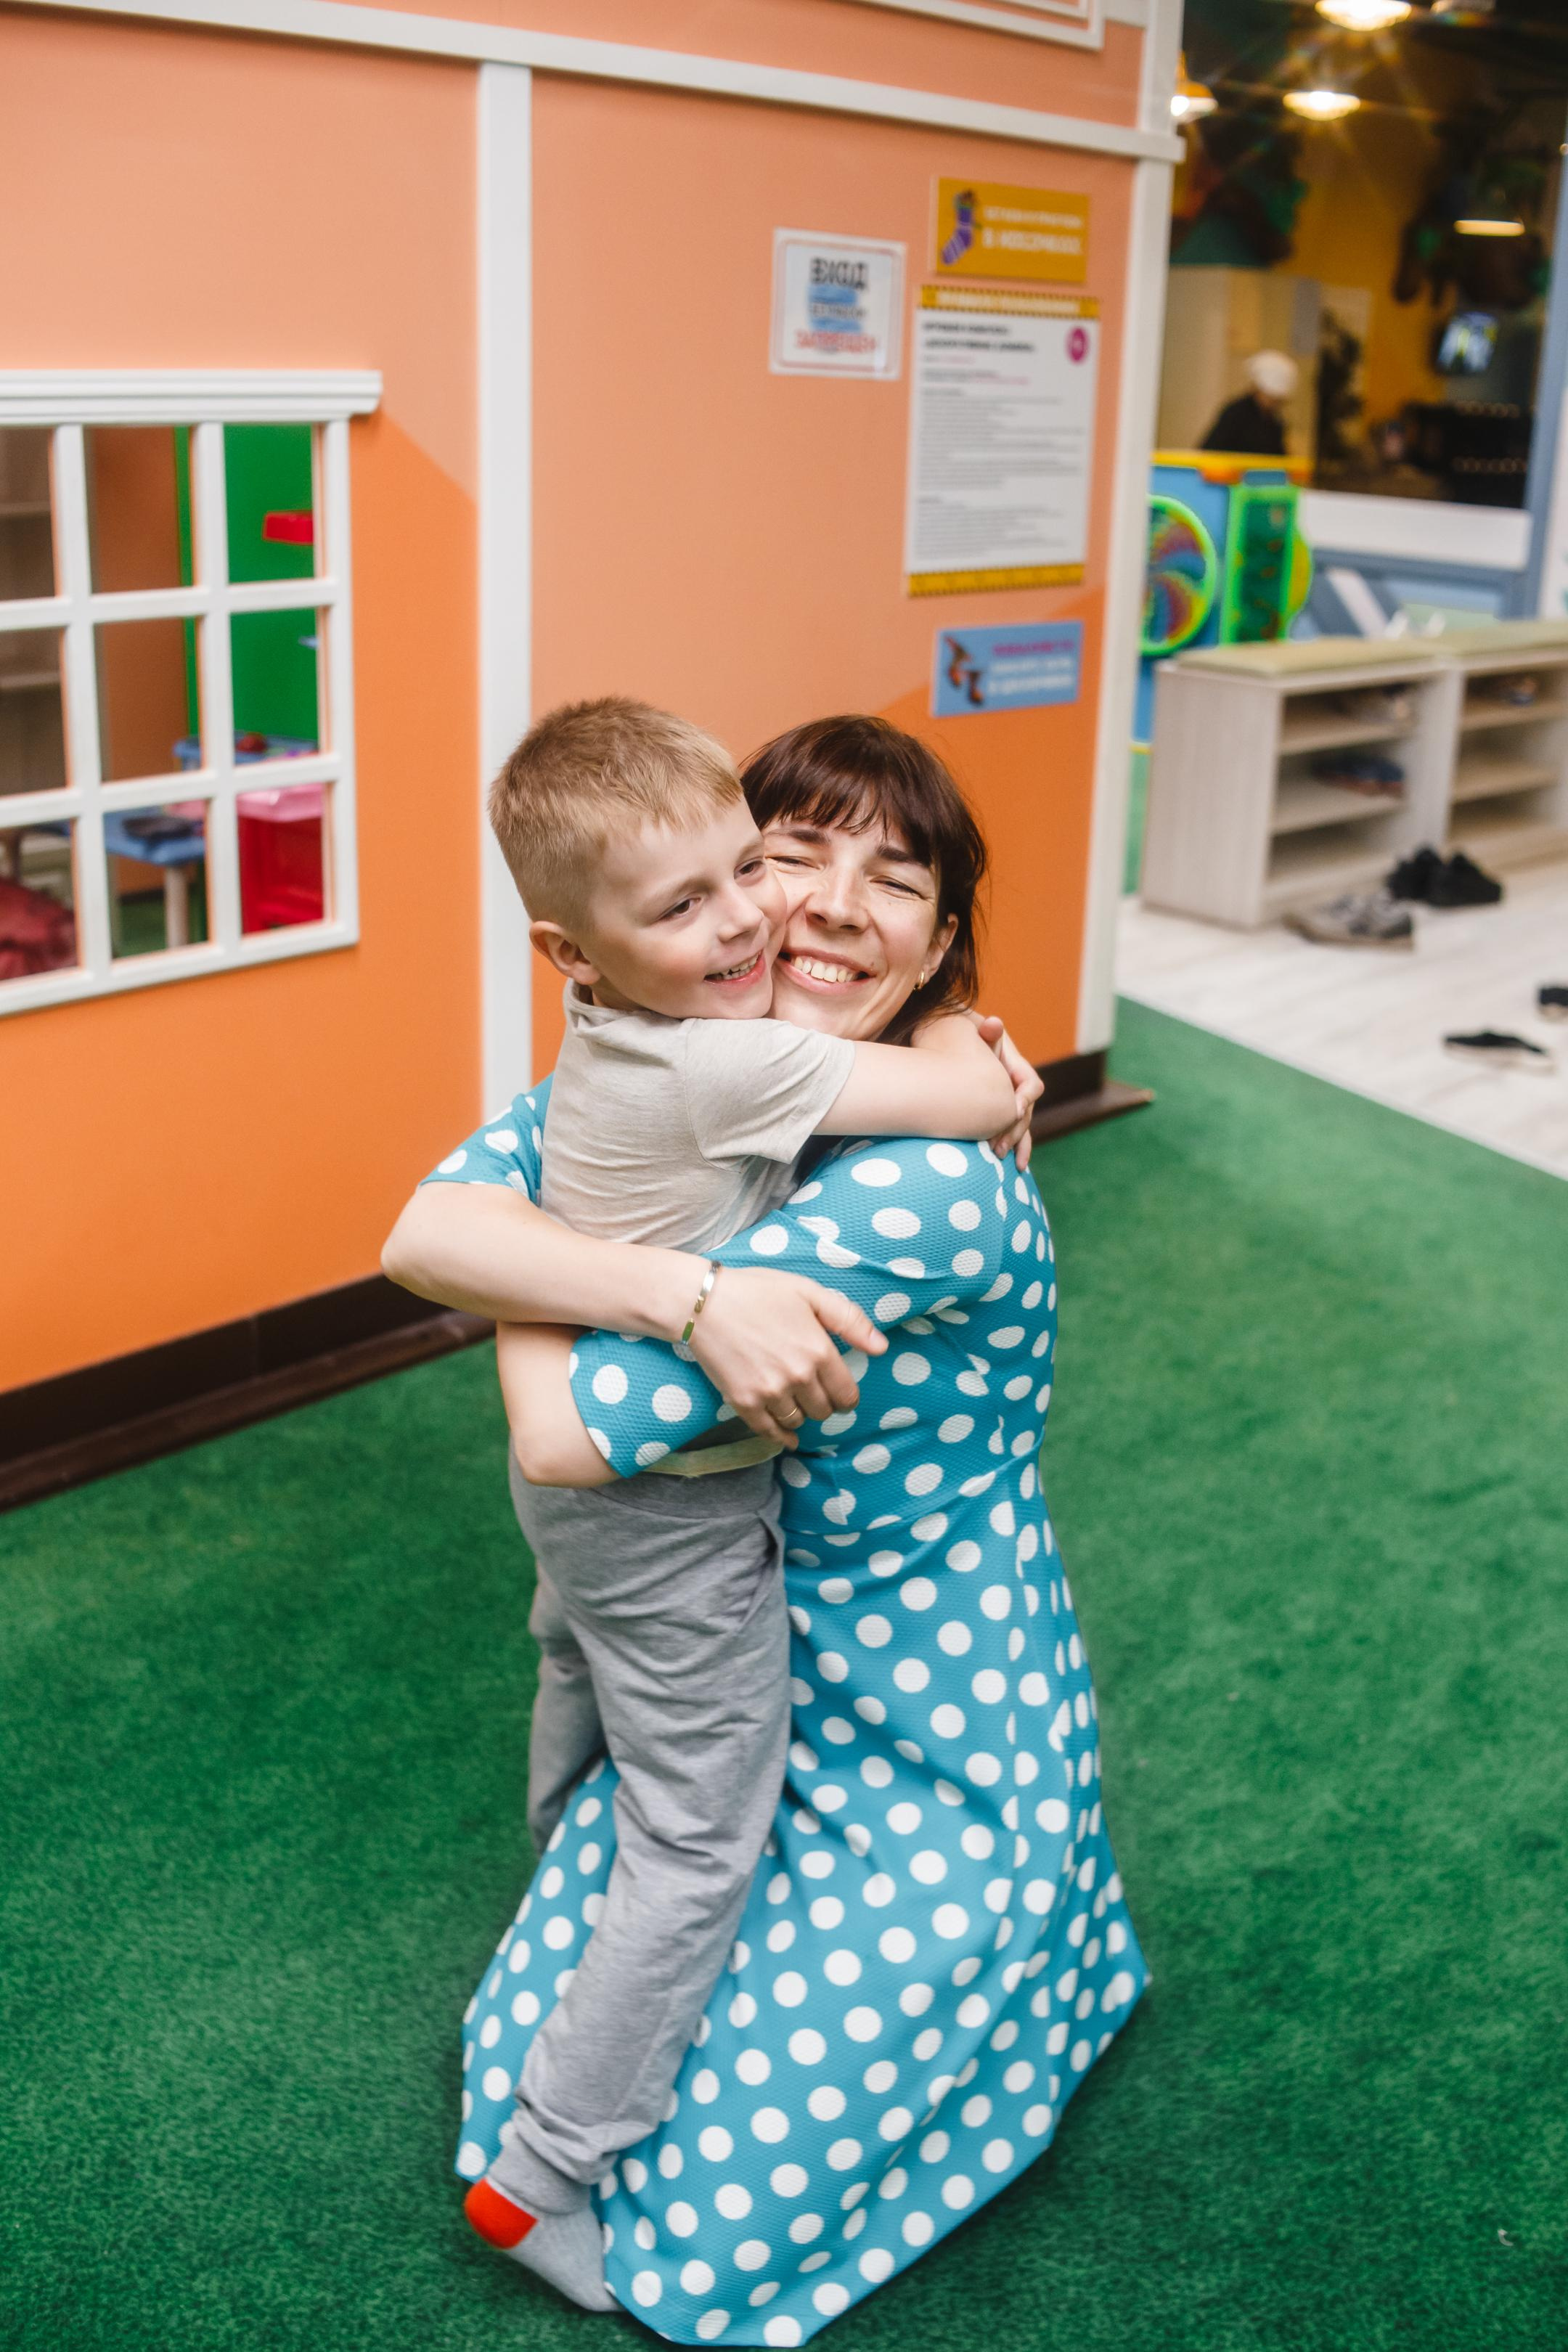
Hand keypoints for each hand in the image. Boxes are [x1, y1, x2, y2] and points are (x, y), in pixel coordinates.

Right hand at [687, 1268, 887, 1445]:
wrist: (703, 1302)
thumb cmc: (757, 1291)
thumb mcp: (809, 1292)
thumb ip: (848, 1320)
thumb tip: (881, 1348)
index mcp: (818, 1351)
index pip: (846, 1395)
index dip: (846, 1397)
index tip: (840, 1393)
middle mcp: (797, 1377)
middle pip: (823, 1411)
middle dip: (823, 1403)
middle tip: (815, 1391)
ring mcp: (769, 1392)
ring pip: (798, 1422)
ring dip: (801, 1414)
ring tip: (794, 1399)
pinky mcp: (743, 1402)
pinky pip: (770, 1432)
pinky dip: (781, 1437)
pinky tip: (787, 1437)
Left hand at [973, 1014, 1043, 1168]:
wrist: (951, 1041)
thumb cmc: (963, 1036)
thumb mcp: (975, 1031)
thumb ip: (987, 1032)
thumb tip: (994, 1024)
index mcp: (1016, 1066)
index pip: (1031, 1084)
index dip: (1024, 1097)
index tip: (1013, 1111)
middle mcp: (1016, 1085)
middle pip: (1025, 1111)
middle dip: (1015, 1130)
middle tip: (999, 1147)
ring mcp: (1009, 1100)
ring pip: (1021, 1126)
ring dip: (1016, 1143)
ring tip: (1009, 1162)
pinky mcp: (999, 1113)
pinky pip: (1012, 1132)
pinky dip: (1015, 1147)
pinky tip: (1014, 1167)